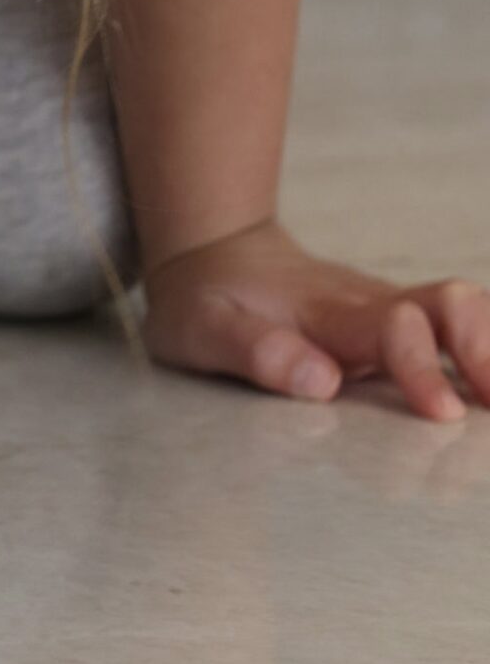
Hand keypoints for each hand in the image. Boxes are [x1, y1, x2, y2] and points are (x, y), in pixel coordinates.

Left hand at [143, 219, 489, 419]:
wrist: (214, 251)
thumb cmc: (207, 298)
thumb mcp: (202, 326)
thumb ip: (254, 350)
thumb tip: (321, 382)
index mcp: (329, 313)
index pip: (392, 327)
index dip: (421, 366)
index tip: (440, 412)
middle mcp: (374, 307)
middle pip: (452, 306)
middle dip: (488, 351)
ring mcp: (394, 312)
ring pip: (467, 311)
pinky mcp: (403, 325)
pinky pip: (462, 329)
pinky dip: (488, 352)